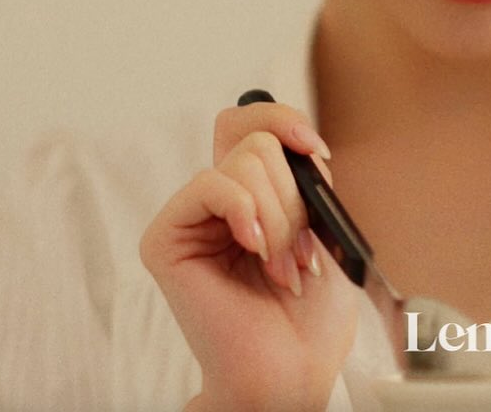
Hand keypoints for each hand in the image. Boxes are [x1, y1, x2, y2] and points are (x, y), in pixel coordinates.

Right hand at [140, 102, 358, 411]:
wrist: (292, 369)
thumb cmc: (311, 310)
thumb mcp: (324, 225)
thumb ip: (303, 176)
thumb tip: (296, 143)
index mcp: (254, 190)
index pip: (253, 120)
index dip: (285, 121)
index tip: (317, 153)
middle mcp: (220, 197)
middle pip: (259, 141)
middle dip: (294, 197)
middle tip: (300, 251)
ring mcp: (192, 216)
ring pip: (245, 161)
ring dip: (279, 219)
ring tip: (281, 268)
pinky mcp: (166, 239)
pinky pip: (210, 185)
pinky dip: (244, 211)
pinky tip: (254, 247)